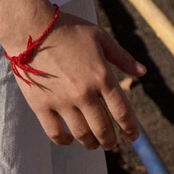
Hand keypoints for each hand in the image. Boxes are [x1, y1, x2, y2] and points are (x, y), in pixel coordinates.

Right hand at [10, 16, 146, 148]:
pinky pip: (54, 132)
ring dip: (90, 143)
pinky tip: (69, 140)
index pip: (122, 111)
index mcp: (102, 77)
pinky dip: (64, 141)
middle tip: (112, 145)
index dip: (130, 128)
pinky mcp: (41, 106)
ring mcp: (62, 101)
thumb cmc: (68, 30)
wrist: (31, 29)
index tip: (133, 137)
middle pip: (102, 127)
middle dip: (110, 141)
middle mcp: (84, 93)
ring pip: (81, 133)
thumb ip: (122, 57)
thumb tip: (142, 72)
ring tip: (93, 145)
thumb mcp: (101, 38)